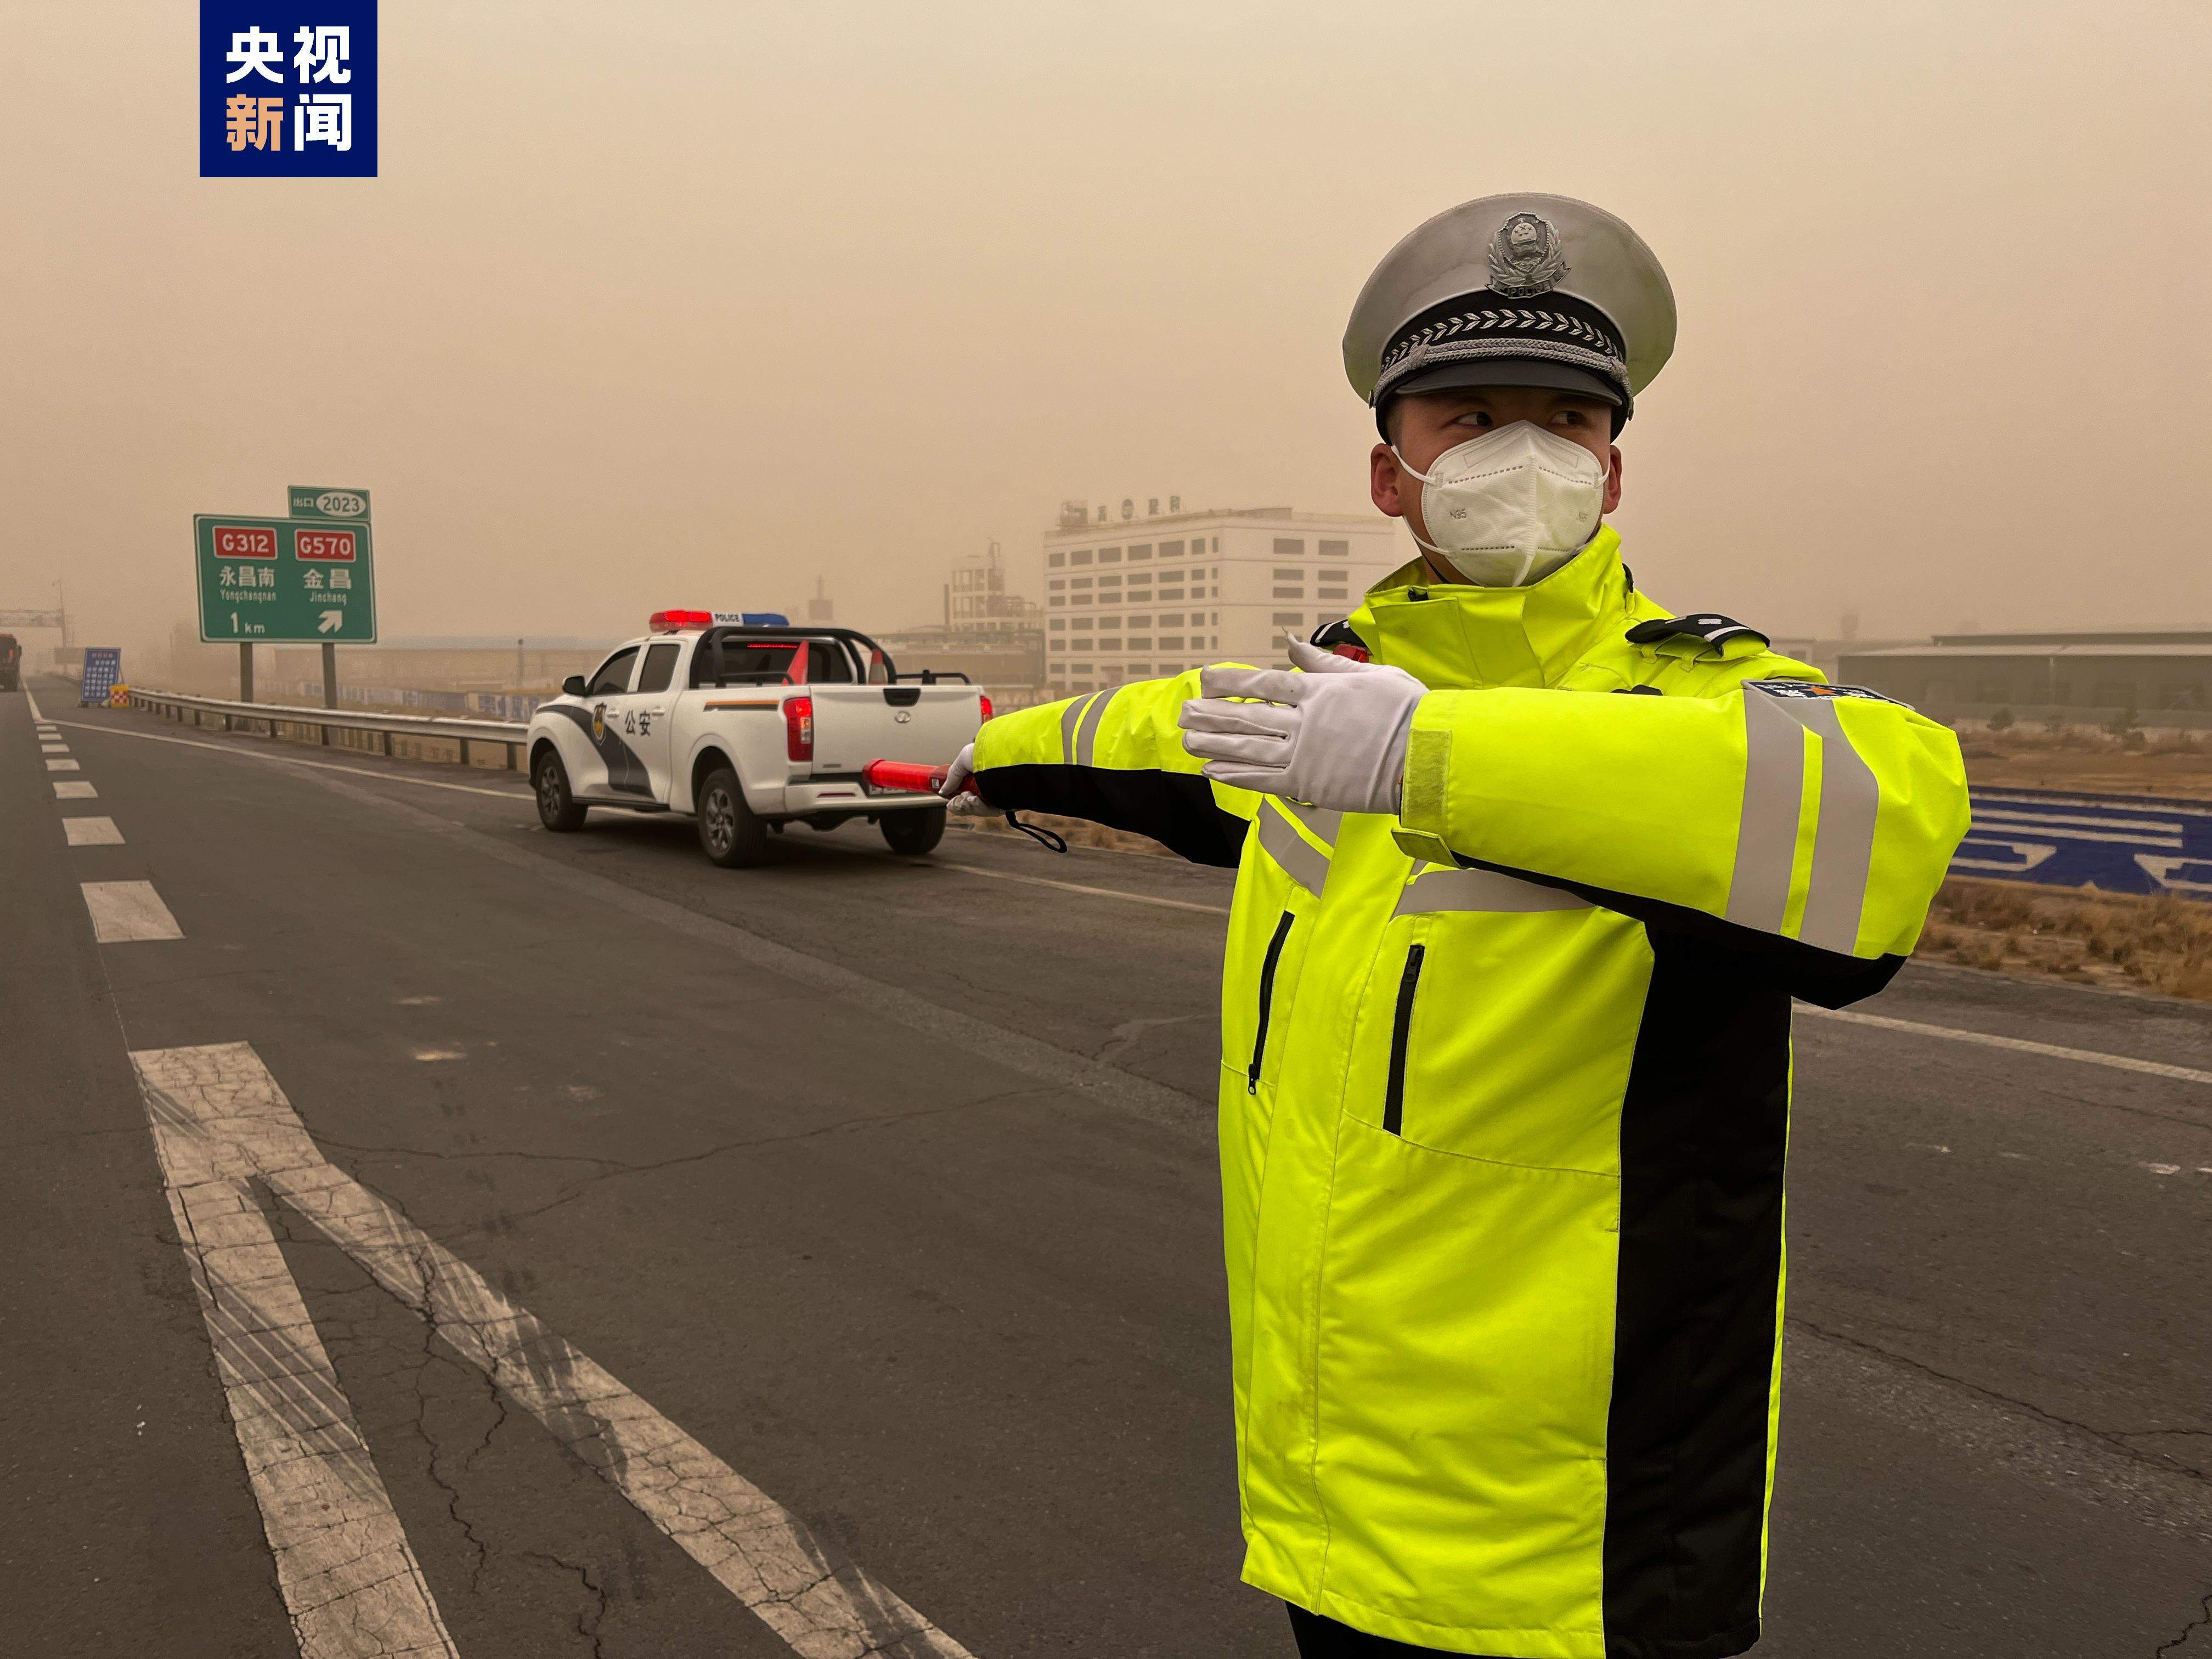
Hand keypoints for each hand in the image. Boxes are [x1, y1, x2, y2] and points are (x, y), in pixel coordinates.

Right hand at [938, 743, 992, 815]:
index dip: (954, 801)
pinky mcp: (1002, 803)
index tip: (949, 800)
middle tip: (958, 798)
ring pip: (976, 810)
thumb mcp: (962, 761)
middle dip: (959, 805)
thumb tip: (942, 791)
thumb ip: (952, 778)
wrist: (998, 756)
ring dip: (967, 805)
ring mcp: (994, 796)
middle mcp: (986, 787)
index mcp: (977, 778)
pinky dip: (978, 807)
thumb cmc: (983, 753)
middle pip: (968, 806)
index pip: (963, 796)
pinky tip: (974, 800)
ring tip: (967, 796)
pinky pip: (988, 812)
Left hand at [1178, 638, 1424, 814]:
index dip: (1231, 682)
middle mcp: (1305, 720)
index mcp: (1319, 691)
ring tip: (1186, 741)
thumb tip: (1289, 641)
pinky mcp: (1310, 782)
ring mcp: (1305, 752)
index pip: (1264, 682)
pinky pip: (1264, 779)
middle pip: (1248, 716)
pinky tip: (1212, 771)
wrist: (1427, 754)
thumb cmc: (1407, 711)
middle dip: (1211, 715)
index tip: (1206, 678)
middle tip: (1183, 714)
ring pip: (1248, 747)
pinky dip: (1236, 775)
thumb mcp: (1368, 674)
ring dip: (1214, 744)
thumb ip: (1324, 662)